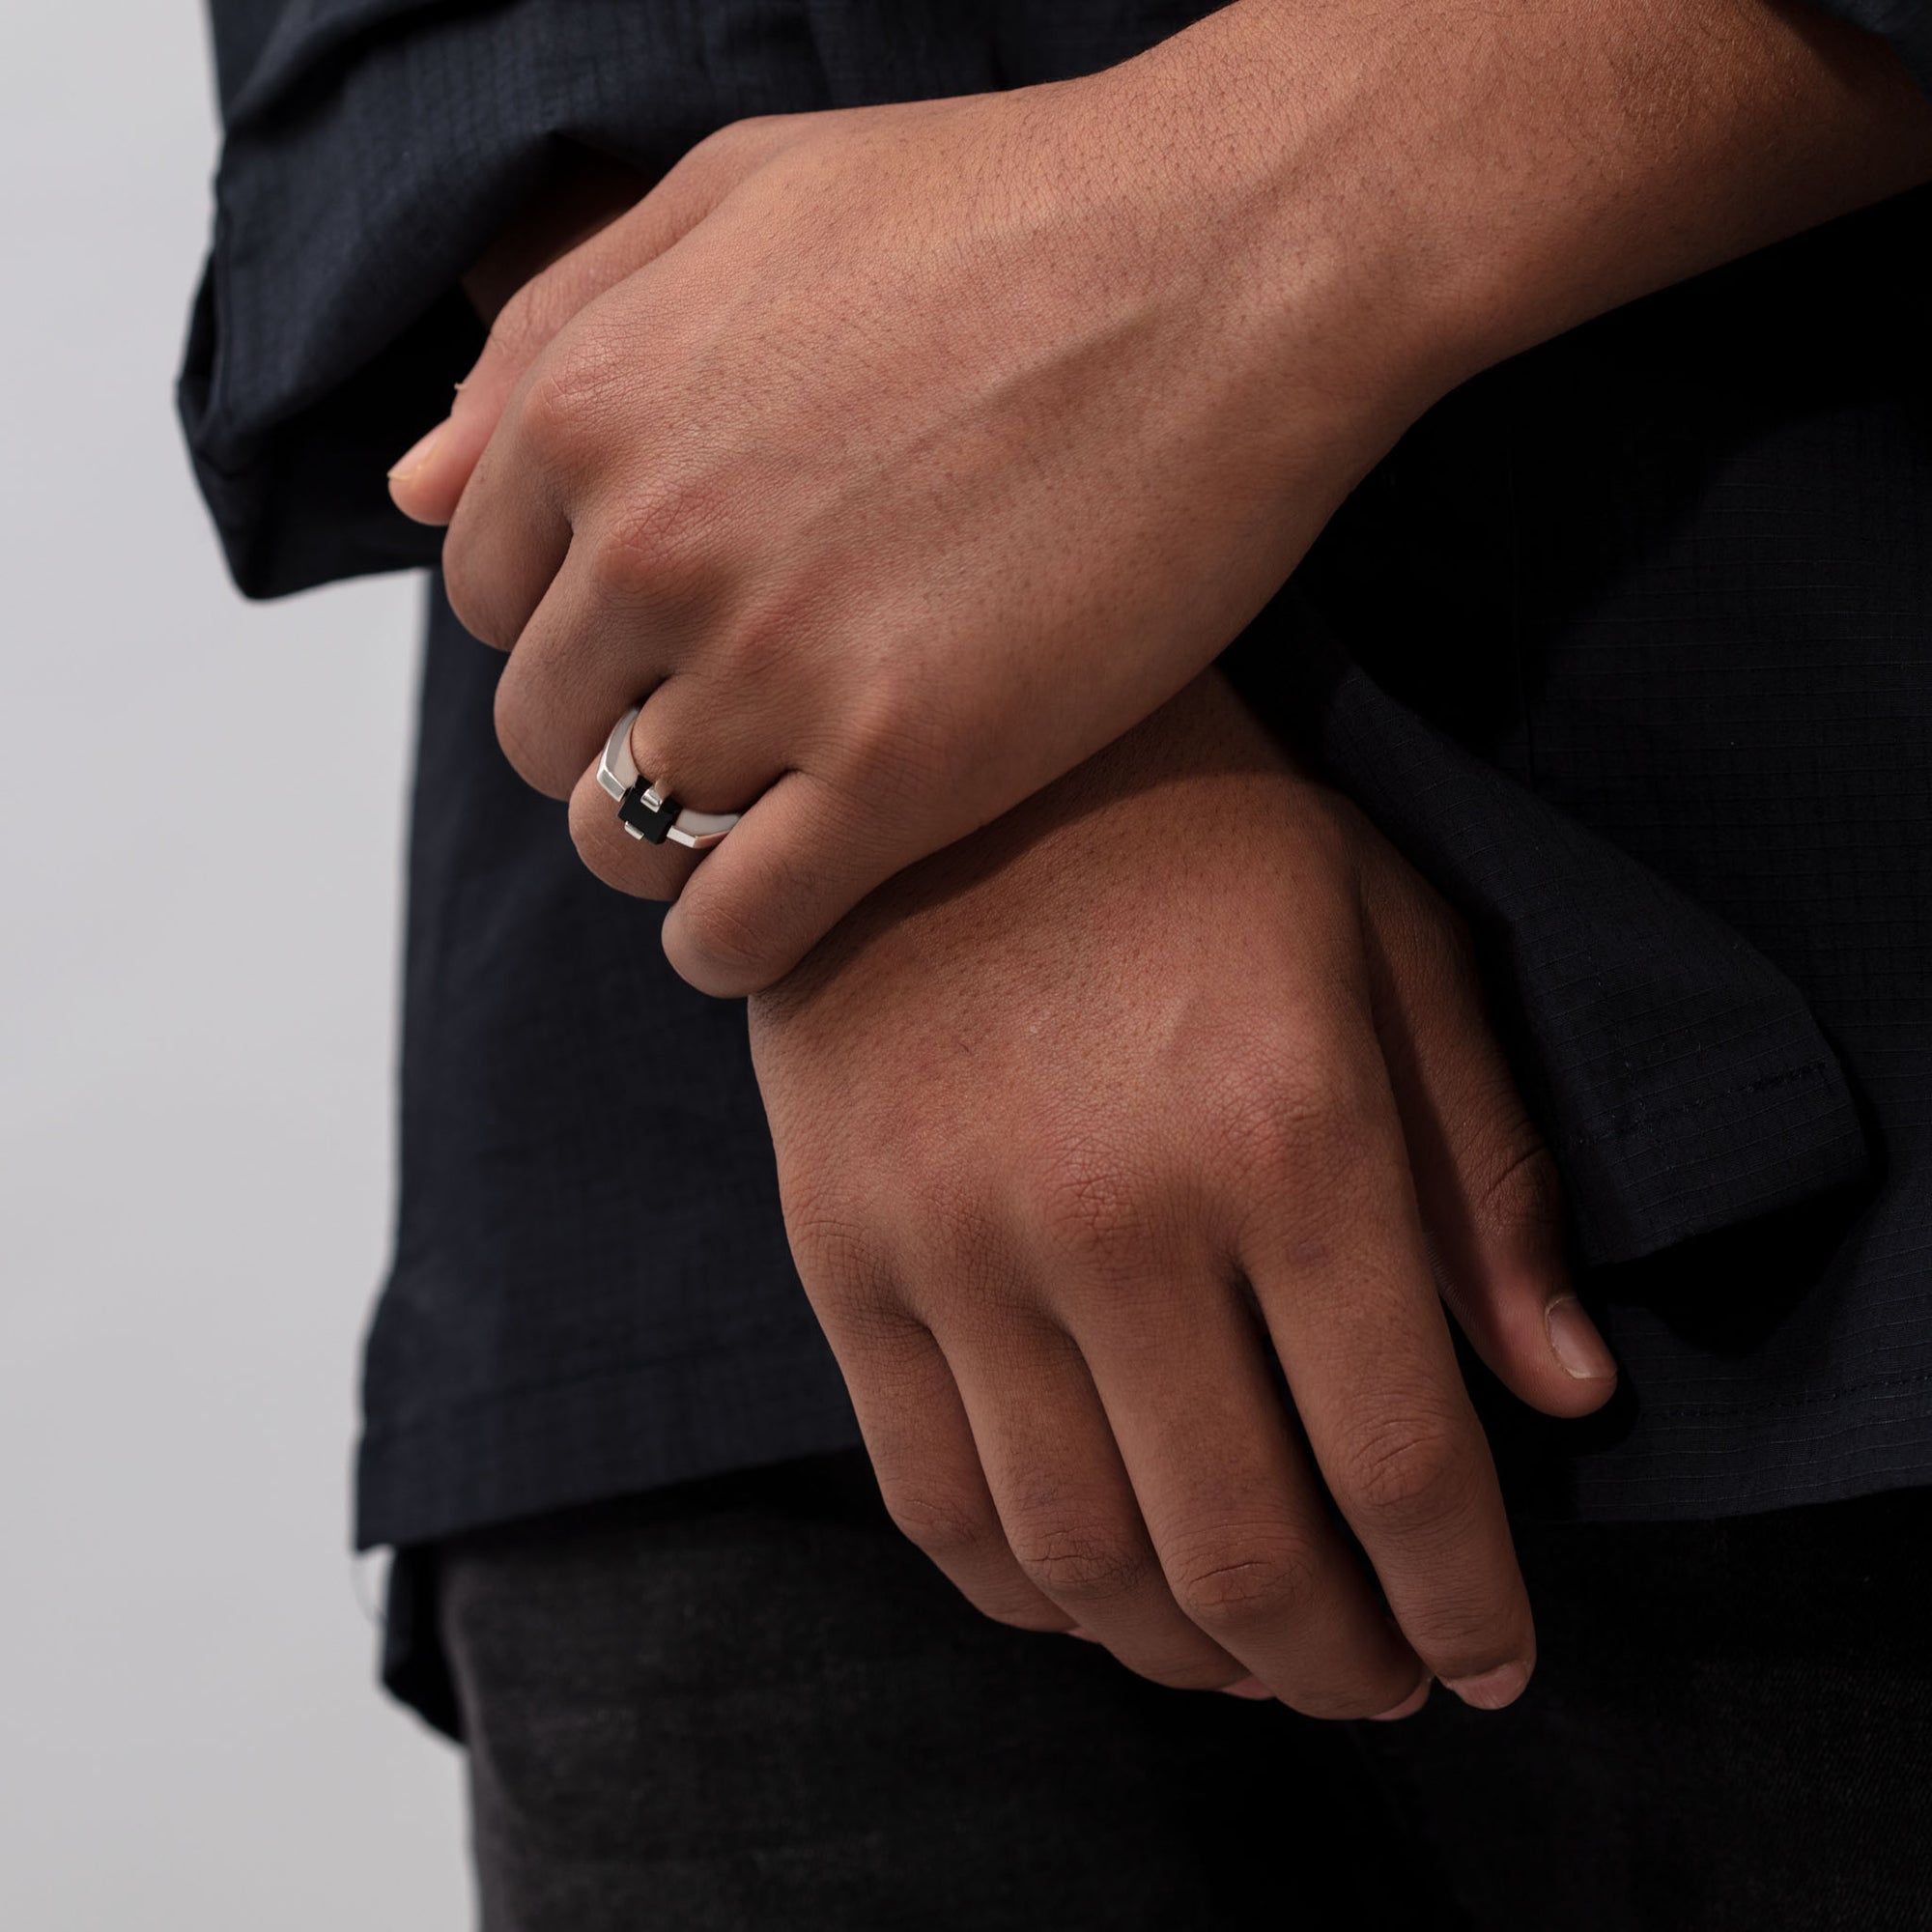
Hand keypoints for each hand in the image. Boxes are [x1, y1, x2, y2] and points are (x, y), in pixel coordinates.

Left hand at [393, 0, 1930, 999]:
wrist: (1236, 265)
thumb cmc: (1002, 210)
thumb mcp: (735, 198)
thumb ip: (555, 337)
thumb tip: (415, 488)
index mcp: (591, 406)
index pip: (491, 598)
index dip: (572, 628)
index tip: (654, 641)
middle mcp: (654, 546)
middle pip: (549, 729)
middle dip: (613, 736)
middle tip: (720, 730)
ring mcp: (777, 669)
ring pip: (626, 838)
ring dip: (667, 849)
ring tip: (752, 824)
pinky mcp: (905, 772)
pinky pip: (738, 927)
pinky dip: (728, 947)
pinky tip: (770, 923)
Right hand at [746, 670, 1617, 1717]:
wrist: (940, 757)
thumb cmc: (1200, 835)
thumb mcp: (1392, 943)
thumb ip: (1483, 1173)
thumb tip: (1564, 1394)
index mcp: (1285, 1131)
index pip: (1402, 1458)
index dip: (1462, 1599)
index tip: (1491, 1665)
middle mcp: (1112, 1213)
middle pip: (1240, 1549)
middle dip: (1336, 1662)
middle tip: (1378, 1680)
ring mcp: (952, 1243)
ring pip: (1079, 1555)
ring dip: (1185, 1654)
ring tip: (1247, 1658)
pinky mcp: (842, 1253)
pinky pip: (930, 1496)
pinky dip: (1025, 1591)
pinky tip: (1093, 1589)